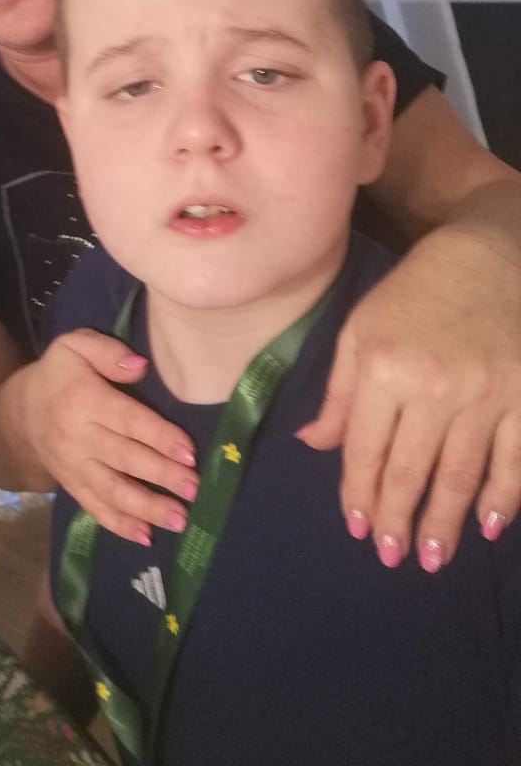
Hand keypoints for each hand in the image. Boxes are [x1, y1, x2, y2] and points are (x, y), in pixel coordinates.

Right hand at [20, 328, 197, 543]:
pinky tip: (146, 537)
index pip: (127, 420)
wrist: (19, 414)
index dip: (159, 436)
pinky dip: (120, 525)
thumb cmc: (60, 376)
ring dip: (147, 507)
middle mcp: (79, 437)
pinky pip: (96, 508)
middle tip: (193, 488)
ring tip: (179, 518)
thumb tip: (141, 366)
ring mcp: (75, 467)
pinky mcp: (73, 487)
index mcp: (85, 399)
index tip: (189, 452)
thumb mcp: (75, 347)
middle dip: (161, 475)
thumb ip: (107, 351)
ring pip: (113, 490)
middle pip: (125, 458)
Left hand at [299, 232, 520, 570]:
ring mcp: (486, 394)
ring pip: (462, 475)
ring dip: (446, 523)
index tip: (359, 530)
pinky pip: (515, 460)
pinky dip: (504, 498)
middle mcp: (434, 386)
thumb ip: (340, 394)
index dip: (361, 494)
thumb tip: (313, 445)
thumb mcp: (360, 330)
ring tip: (431, 558)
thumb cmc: (412, 293)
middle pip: (412, 471)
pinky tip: (491, 527)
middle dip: (399, 520)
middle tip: (393, 558)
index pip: (367, 449)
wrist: (487, 256)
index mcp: (384, 367)